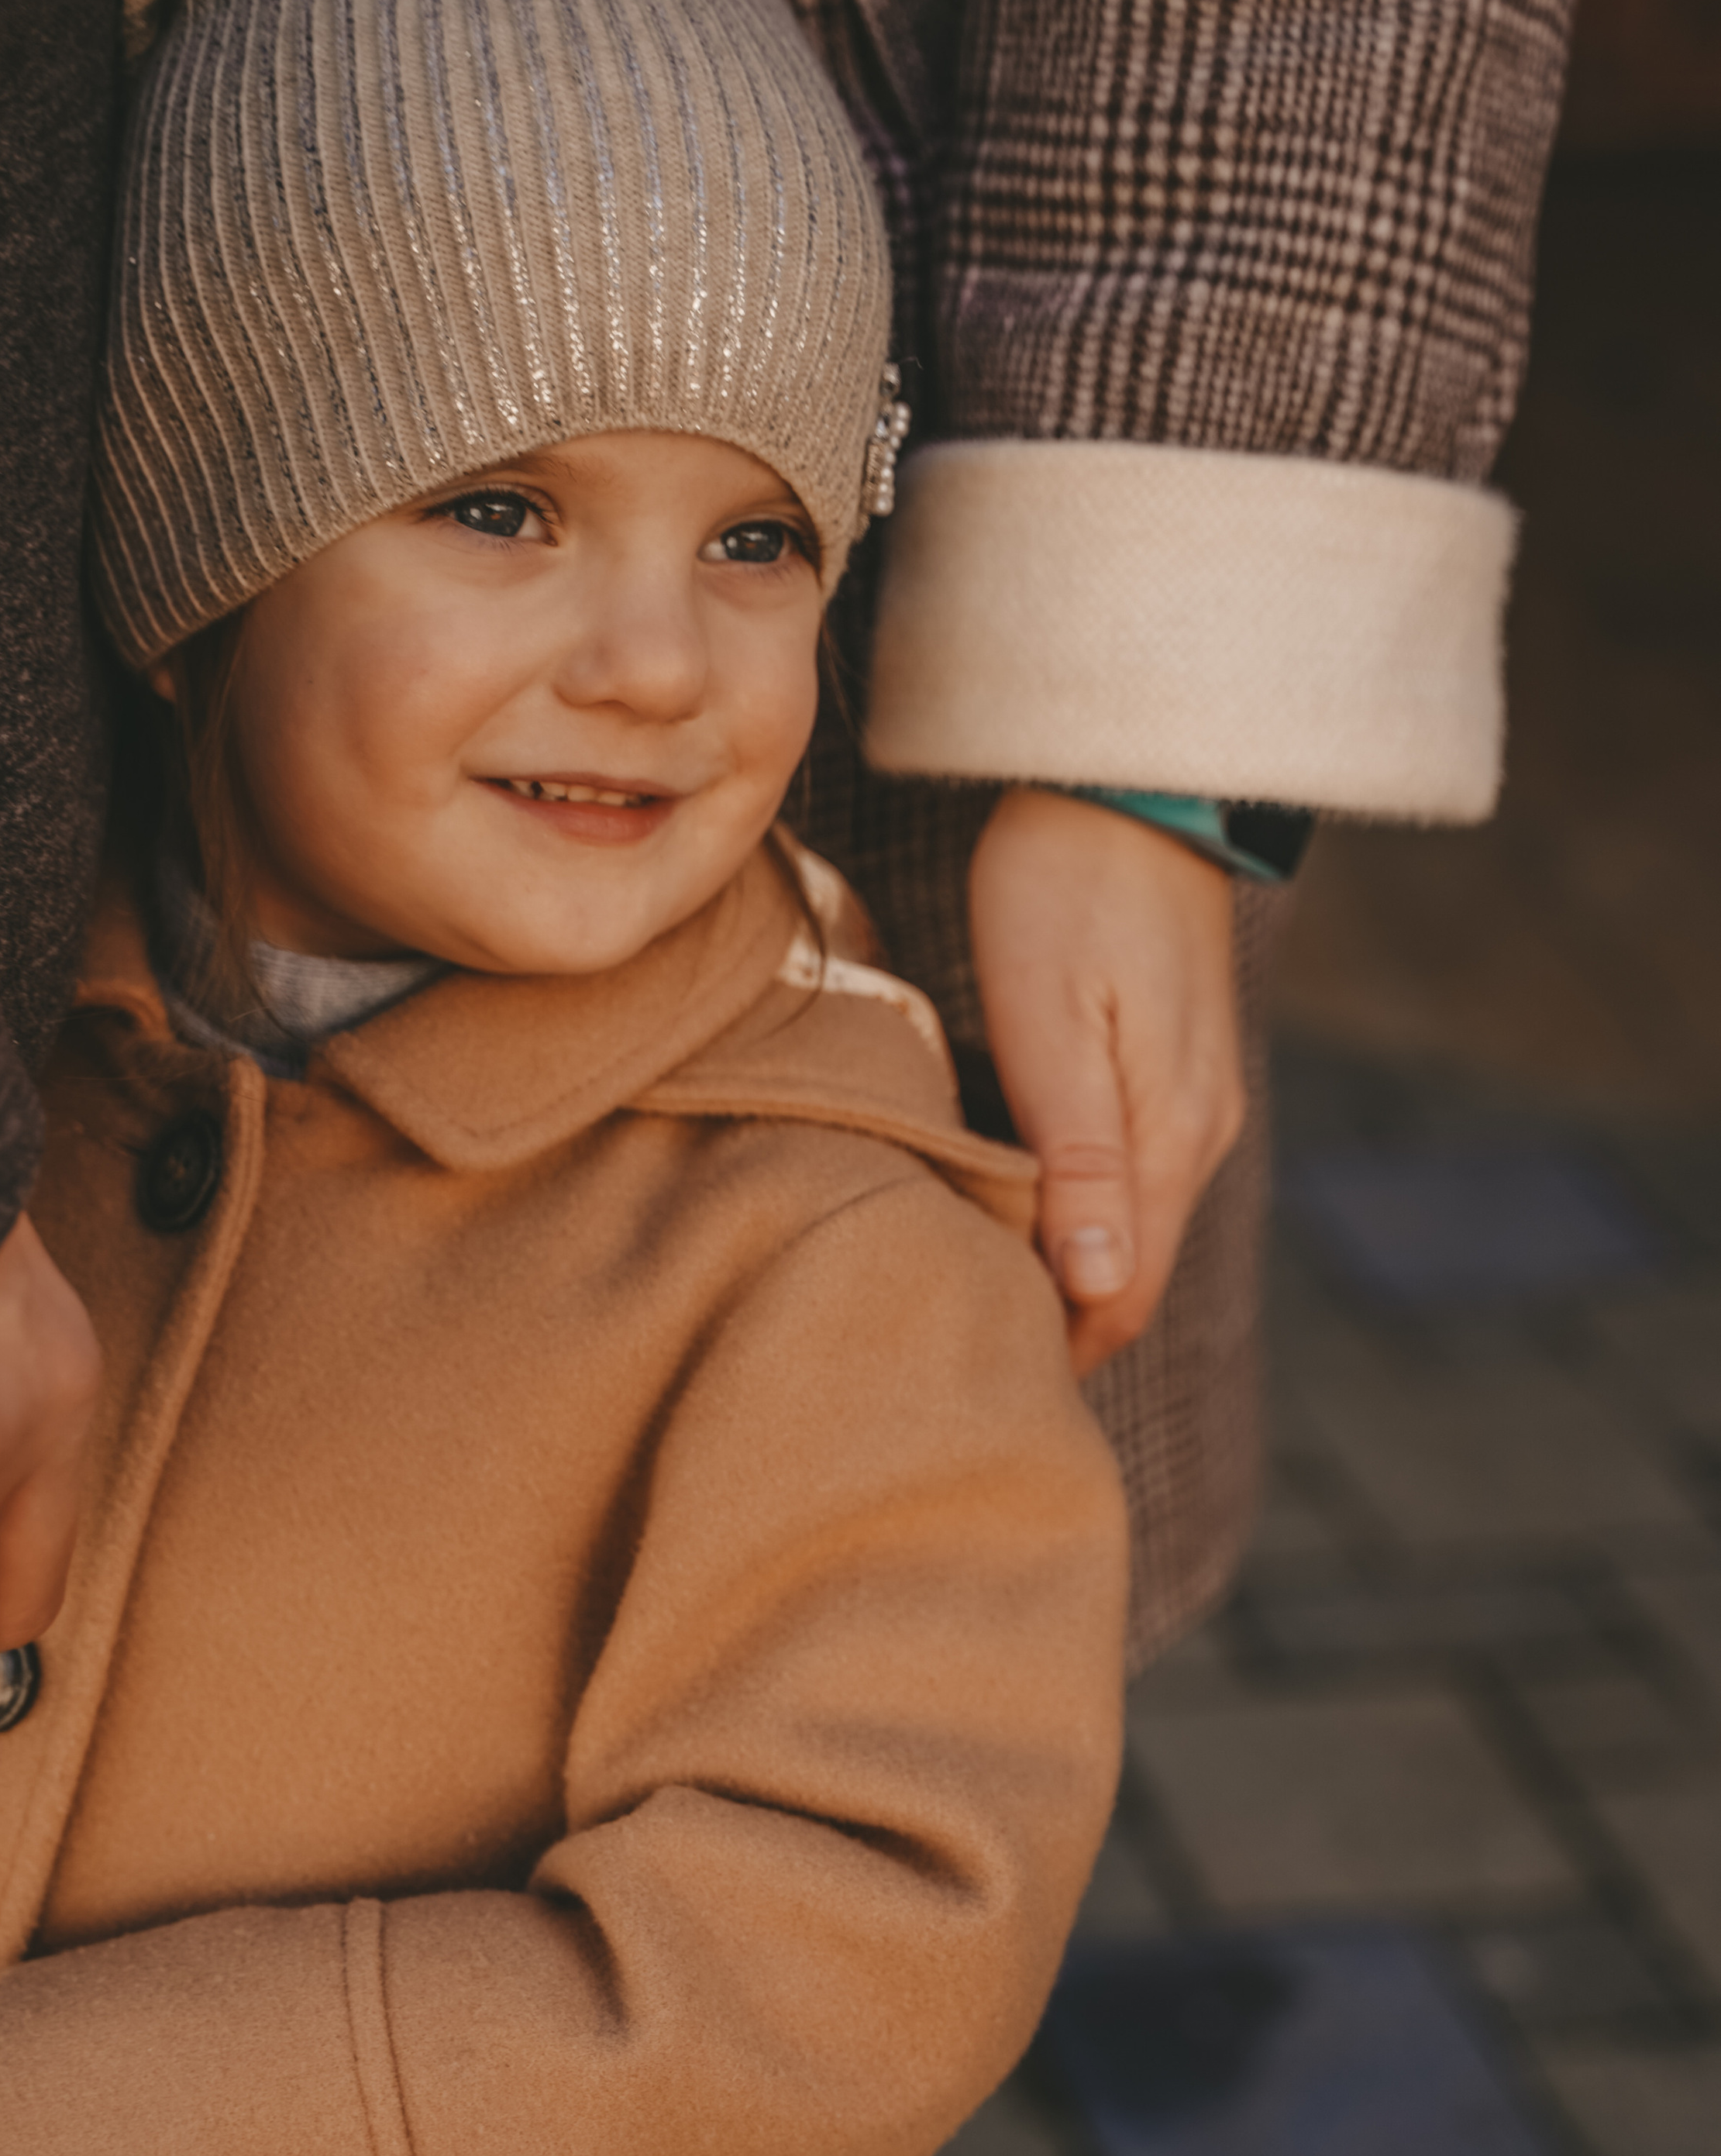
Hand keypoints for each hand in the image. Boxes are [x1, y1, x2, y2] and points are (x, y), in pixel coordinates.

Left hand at [969, 789, 1244, 1375]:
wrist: (1129, 777)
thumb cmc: (1068, 890)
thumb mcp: (1058, 1027)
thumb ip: (1082, 1164)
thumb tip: (1100, 1292)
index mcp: (1169, 1138)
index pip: (1124, 1295)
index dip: (1060, 1350)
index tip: (980, 1378)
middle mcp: (1196, 1133)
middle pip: (1129, 1272)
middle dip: (1057, 1321)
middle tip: (959, 1344)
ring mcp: (1190, 1097)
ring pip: (1126, 1222)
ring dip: (1061, 1262)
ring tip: (971, 1279)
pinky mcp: (1168, 1063)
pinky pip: (1124, 1169)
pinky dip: (1071, 1205)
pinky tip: (1006, 1195)